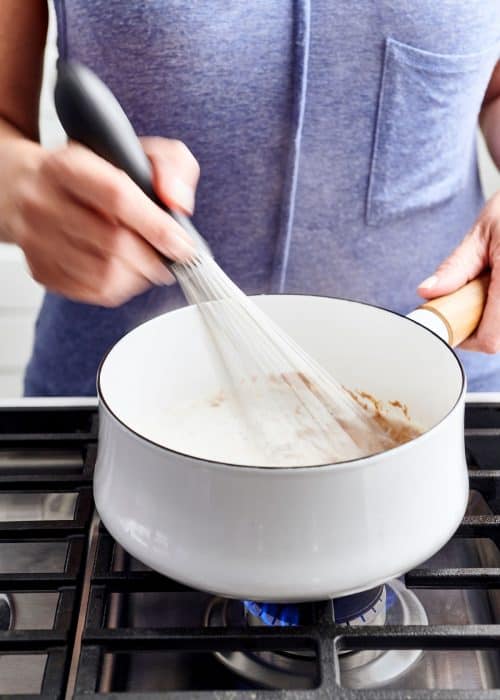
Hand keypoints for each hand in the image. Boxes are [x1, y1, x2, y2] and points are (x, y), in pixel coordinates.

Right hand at [0, 136, 198, 306]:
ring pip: (103, 274)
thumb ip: (169, 165)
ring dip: (138, 276)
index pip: (118, 197)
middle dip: (153, 257)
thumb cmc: (87, 170)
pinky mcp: (39, 269)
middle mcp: (44, 202)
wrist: (25, 186)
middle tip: (172, 260)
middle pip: (113, 244)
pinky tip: (127, 273)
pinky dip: (119, 288)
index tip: (183, 245)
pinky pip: (90, 292)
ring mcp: (37, 240)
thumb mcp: (133, 150)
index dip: (157, 226)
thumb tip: (177, 202)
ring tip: (151, 266)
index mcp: (67, 164)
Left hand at [417, 191, 499, 351]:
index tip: (448, 325)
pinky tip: (495, 283)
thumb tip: (427, 292)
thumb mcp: (482, 233)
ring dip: (491, 315)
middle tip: (464, 298)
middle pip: (497, 338)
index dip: (465, 338)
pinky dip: (498, 305)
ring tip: (486, 284)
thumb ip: (455, 267)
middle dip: (477, 323)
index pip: (489, 339)